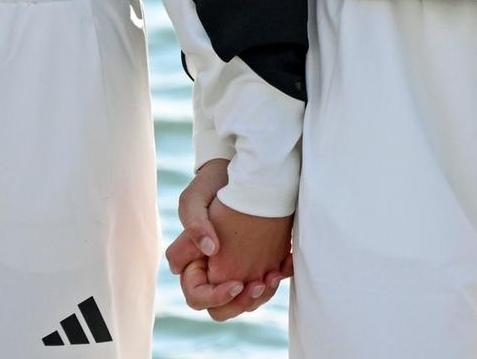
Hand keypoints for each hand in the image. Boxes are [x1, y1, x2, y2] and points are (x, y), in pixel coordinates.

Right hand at [166, 159, 288, 319]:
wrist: (242, 169)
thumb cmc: (212, 183)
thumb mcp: (195, 198)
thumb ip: (195, 225)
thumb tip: (211, 251)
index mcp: (192, 262)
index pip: (196, 295)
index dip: (215, 296)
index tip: (236, 284)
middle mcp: (212, 271)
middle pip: (222, 307)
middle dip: (242, 302)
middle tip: (259, 284)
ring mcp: (234, 268)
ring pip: (246, 300)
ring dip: (262, 294)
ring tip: (274, 275)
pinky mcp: (255, 261)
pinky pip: (264, 283)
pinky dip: (275, 279)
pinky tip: (285, 265)